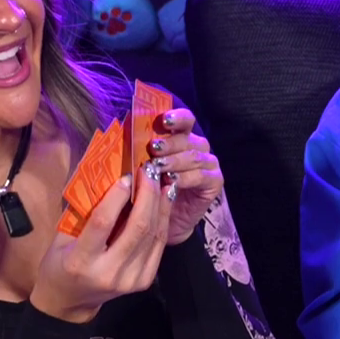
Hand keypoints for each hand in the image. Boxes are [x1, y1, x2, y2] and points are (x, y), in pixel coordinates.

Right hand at [32, 167, 172, 323]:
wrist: (69, 302)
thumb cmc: (59, 265)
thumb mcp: (61, 239)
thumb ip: (82, 213)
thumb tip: (103, 175)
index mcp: (81, 261)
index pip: (103, 224)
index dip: (117, 197)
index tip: (126, 175)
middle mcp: (109, 272)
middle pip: (137, 228)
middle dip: (147, 195)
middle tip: (150, 171)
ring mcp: (130, 280)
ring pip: (153, 235)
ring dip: (160, 204)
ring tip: (162, 180)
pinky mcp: (144, 281)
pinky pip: (158, 245)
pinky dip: (163, 220)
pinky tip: (165, 201)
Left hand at [147, 106, 222, 244]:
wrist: (159, 221)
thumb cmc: (148, 190)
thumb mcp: (141, 168)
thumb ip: (140, 152)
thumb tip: (125, 137)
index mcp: (181, 137)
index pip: (184, 119)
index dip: (176, 117)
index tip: (163, 120)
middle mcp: (197, 147)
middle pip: (187, 138)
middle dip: (169, 142)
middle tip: (153, 148)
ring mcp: (208, 164)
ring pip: (194, 156)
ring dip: (175, 161)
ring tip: (158, 166)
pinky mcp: (214, 181)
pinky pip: (202, 176)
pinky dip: (186, 178)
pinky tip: (171, 181)